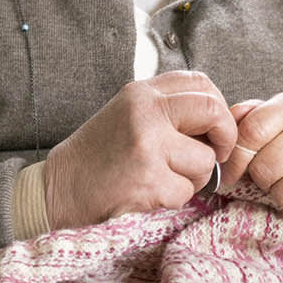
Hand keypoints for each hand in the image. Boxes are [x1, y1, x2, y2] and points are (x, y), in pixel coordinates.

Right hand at [44, 71, 236, 230]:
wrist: (58, 190)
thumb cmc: (97, 157)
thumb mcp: (128, 115)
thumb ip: (167, 110)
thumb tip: (218, 120)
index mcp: (141, 93)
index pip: (201, 83)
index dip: (218, 107)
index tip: (214, 128)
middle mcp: (145, 113)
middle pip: (213, 111)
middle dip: (224, 138)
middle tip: (218, 154)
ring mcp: (148, 146)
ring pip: (205, 160)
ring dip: (194, 177)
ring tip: (164, 178)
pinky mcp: (149, 181)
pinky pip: (187, 192)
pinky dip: (175, 199)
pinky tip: (150, 194)